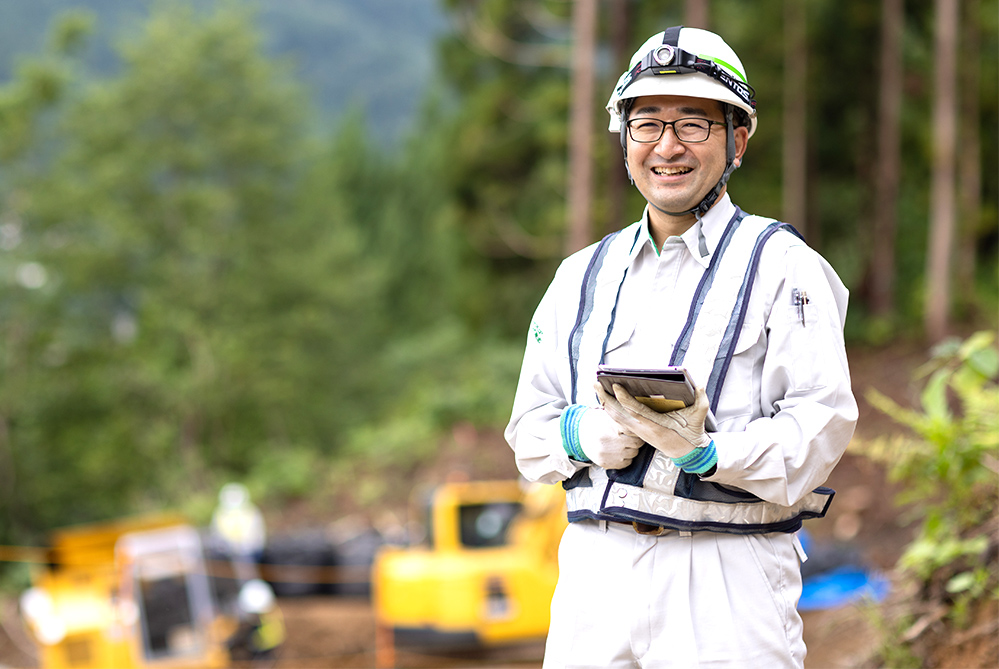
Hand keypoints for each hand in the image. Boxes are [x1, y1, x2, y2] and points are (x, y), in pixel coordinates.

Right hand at [577, 407, 643, 469]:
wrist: (578, 434)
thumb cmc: (595, 422)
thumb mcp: (608, 414)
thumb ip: (623, 416)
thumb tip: (638, 417)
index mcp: (615, 427)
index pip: (636, 432)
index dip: (636, 430)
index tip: (633, 429)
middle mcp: (614, 441)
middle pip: (637, 443)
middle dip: (635, 440)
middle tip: (629, 437)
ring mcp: (611, 454)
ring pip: (633, 454)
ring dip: (631, 449)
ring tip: (622, 443)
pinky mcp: (607, 463)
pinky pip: (626, 463)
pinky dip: (625, 458)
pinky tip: (618, 451)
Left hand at [594, 382, 710, 458]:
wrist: (687, 453)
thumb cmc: (691, 434)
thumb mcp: (698, 417)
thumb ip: (701, 400)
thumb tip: (700, 385)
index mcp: (655, 425)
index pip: (634, 411)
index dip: (623, 399)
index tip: (615, 386)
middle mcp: (642, 429)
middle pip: (617, 413)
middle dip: (605, 397)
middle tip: (595, 382)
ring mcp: (637, 431)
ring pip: (615, 417)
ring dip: (605, 402)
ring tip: (597, 386)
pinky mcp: (636, 431)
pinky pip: (618, 419)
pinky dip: (610, 408)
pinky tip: (606, 398)